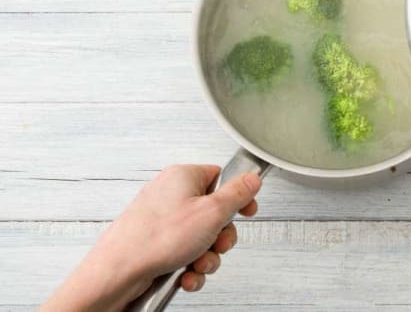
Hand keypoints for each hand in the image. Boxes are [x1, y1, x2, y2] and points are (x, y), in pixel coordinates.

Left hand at [41, 165, 261, 311]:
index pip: (221, 177)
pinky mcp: (156, 244)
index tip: (247, 211)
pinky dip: (189, 266)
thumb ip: (237, 193)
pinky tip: (185, 275)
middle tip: (218, 244)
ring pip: (201, 237)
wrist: (117, 274)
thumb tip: (252, 178)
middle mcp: (171, 195)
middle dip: (221, 236)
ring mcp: (162, 221)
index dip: (237, 196)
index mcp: (183, 177)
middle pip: (214, 212)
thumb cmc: (156, 239)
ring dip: (207, 256)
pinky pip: (185, 253)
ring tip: (197, 264)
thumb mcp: (212, 212)